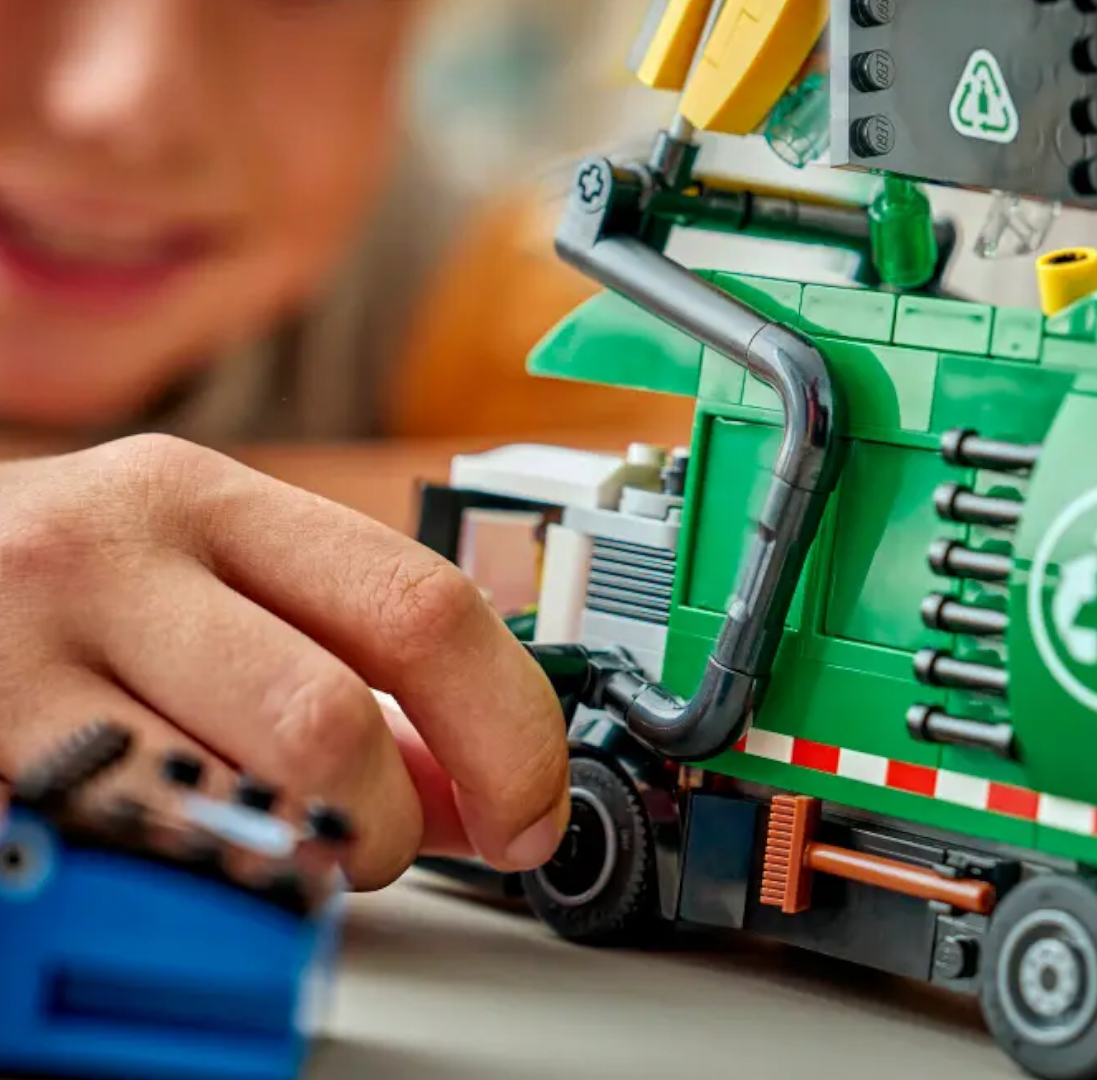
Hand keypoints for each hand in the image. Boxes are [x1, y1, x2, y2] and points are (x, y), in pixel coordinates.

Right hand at [0, 434, 569, 886]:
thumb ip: (343, 663)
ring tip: (274, 851)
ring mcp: (17, 654)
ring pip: (231, 801)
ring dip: (294, 864)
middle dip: (390, 822)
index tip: (534, 808)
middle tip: (381, 846)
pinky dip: (191, 884)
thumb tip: (482, 785)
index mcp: (207, 498)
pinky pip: (126, 853)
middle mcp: (111, 554)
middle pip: (330, 719)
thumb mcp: (197, 586)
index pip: (421, 606)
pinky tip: (184, 858)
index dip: (509, 729)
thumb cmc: (48, 598)